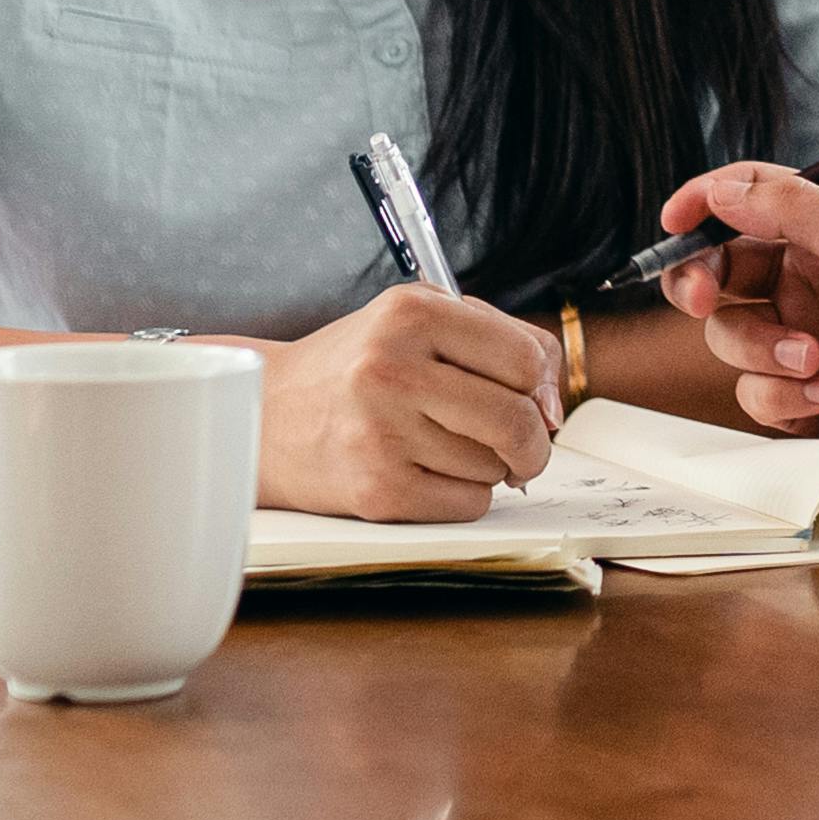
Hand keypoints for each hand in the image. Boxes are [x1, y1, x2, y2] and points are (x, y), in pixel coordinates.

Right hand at [249, 285, 563, 522]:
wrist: (265, 416)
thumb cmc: (357, 366)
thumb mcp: (421, 319)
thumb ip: (501, 341)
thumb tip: (552, 409)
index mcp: (411, 314)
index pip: (526, 358)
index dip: (539, 385)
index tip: (527, 397)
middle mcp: (392, 370)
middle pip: (517, 421)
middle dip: (533, 442)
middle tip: (521, 445)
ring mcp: (380, 434)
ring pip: (494, 468)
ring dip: (488, 466)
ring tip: (442, 445)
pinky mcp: (374, 491)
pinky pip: (466, 505)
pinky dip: (462, 495)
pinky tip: (426, 472)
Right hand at [658, 161, 818, 449]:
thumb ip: (791, 207)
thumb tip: (722, 188)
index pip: (743, 206)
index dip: (701, 207)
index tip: (674, 222)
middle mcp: (803, 284)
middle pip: (716, 275)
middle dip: (697, 285)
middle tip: (702, 299)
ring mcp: (798, 341)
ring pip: (729, 339)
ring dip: (764, 352)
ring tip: (817, 359)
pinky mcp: (800, 399)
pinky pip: (755, 395)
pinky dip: (786, 396)